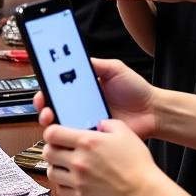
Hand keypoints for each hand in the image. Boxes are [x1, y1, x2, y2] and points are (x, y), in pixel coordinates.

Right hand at [34, 57, 158, 138]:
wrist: (153, 111)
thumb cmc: (136, 89)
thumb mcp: (115, 69)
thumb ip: (96, 64)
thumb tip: (74, 57)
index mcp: (83, 89)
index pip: (58, 89)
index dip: (46, 91)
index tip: (42, 92)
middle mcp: (82, 105)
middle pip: (54, 107)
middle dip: (44, 108)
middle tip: (45, 109)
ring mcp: (87, 122)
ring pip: (62, 124)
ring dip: (52, 123)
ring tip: (52, 120)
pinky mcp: (94, 136)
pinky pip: (77, 138)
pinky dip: (69, 137)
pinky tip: (68, 134)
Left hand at [42, 119, 160, 195]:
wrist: (144, 193)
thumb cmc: (138, 165)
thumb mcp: (125, 132)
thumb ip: (108, 123)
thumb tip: (99, 123)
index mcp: (87, 142)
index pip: (51, 133)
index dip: (51, 132)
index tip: (56, 133)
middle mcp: (79, 161)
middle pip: (47, 152)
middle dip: (51, 149)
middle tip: (59, 149)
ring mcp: (78, 180)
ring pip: (51, 172)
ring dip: (56, 167)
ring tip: (64, 165)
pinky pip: (60, 190)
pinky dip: (63, 185)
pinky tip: (72, 180)